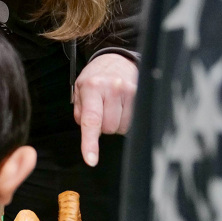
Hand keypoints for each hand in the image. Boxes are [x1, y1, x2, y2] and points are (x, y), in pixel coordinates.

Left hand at [73, 52, 138, 166]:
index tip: (91, 160)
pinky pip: (135, 121)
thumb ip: (80, 113)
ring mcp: (129, 90)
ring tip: (114, 106)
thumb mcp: (80, 91)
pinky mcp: (142, 93)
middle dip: (103, 125)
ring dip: (117, 123)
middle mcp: (112, 88)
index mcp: (92, 87)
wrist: (116, 60)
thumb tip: (89, 132)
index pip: (91, 120)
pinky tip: (124, 107)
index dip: (90, 143)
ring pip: (122, 127)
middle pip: (108, 128)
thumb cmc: (95, 79)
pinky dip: (127, 120)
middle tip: (103, 109)